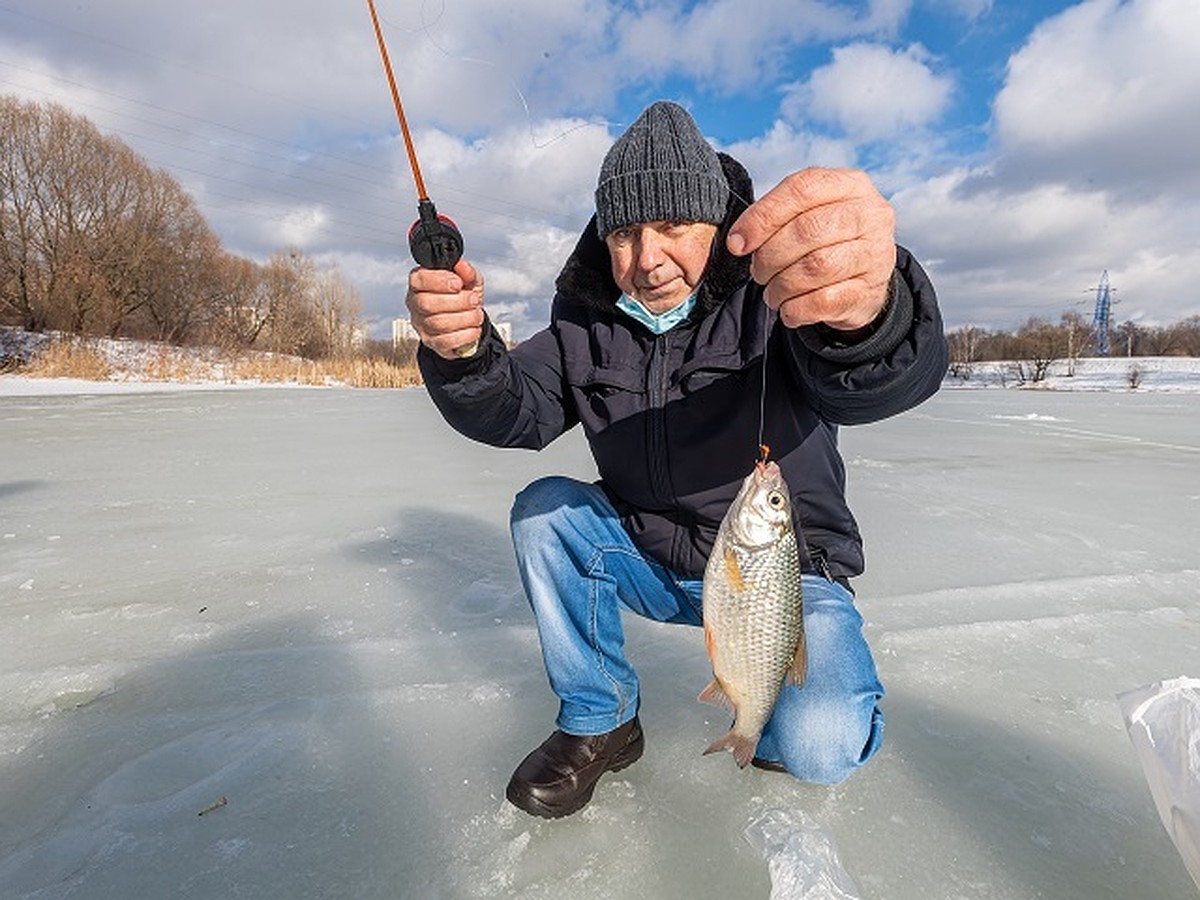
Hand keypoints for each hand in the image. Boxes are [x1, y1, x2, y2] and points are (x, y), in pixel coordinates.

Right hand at [405, 259, 484, 358]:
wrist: (468, 320)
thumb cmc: (463, 296)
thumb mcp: (469, 280)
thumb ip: (467, 271)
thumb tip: (461, 265)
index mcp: (420, 283)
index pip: (419, 279)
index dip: (440, 281)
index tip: (459, 283)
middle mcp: (415, 304)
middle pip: (427, 304)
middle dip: (456, 302)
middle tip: (473, 300)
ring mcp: (421, 325)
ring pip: (438, 323)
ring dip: (464, 318)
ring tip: (477, 314)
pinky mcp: (431, 342)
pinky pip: (446, 341)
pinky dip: (465, 334)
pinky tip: (473, 328)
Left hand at [726, 168, 895, 329]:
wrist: (862, 283)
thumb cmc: (824, 242)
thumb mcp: (805, 216)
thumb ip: (774, 217)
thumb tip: (738, 241)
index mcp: (851, 185)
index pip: (801, 189)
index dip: (763, 216)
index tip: (737, 243)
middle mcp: (871, 215)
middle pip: (808, 230)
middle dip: (770, 256)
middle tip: (758, 272)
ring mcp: (876, 254)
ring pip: (816, 267)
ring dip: (781, 285)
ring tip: (772, 293)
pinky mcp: (870, 292)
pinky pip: (823, 301)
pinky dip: (795, 308)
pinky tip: (788, 308)